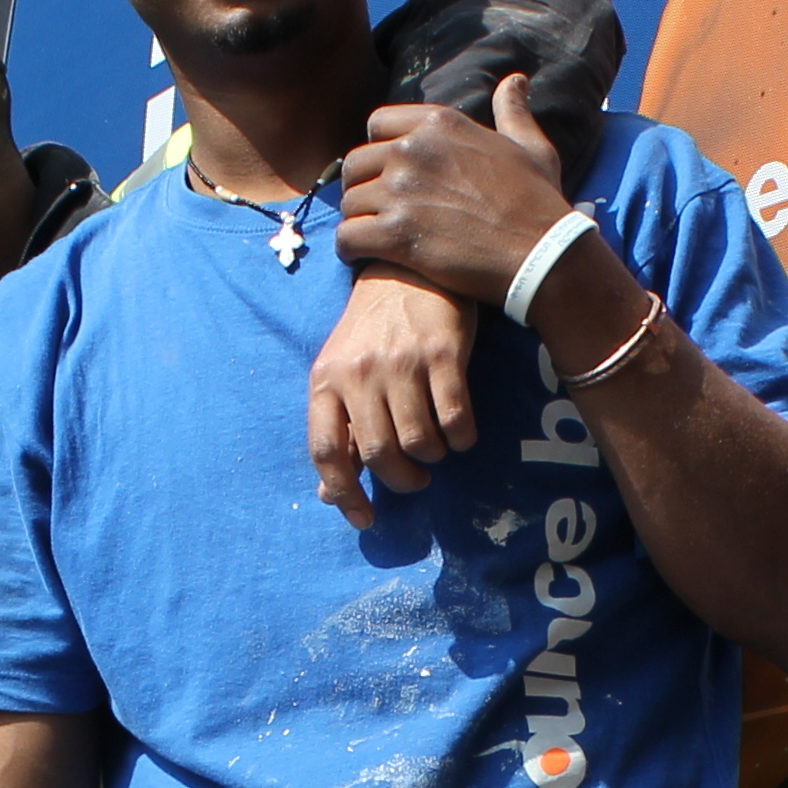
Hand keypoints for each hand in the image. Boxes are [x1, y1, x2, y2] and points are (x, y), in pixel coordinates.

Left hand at [306, 271, 483, 525]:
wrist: (406, 267)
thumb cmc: (372, 329)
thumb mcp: (342, 374)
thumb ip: (340, 432)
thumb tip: (330, 494)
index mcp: (325, 379)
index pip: (325, 451)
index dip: (344, 494)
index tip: (365, 520)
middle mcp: (359, 372)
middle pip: (380, 454)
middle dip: (402, 481)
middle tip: (416, 478)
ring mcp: (401, 362)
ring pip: (419, 442)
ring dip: (432, 458)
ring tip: (436, 448)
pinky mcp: (442, 353)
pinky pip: (455, 418)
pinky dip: (462, 438)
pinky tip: (461, 433)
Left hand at [337, 73, 580, 322]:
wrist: (542, 255)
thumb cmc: (538, 202)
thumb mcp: (530, 146)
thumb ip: (512, 111)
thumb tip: (515, 80)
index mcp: (439, 124)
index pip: (377, 124)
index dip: (379, 150)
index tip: (391, 173)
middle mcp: (413, 150)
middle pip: (355, 163)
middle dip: (362, 186)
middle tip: (377, 210)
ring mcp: (401, 191)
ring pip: (349, 202)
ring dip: (357, 220)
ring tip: (371, 237)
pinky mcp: (395, 234)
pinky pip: (347, 237)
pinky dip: (350, 249)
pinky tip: (363, 257)